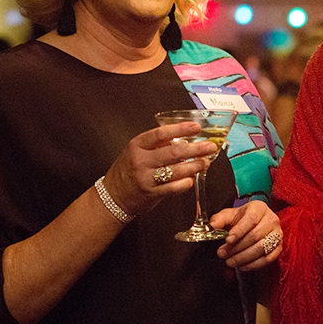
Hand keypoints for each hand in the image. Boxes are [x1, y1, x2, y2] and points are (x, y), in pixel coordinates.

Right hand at [101, 121, 220, 217]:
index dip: (181, 129)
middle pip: (173, 152)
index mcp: (137, 145)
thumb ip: (157, 145)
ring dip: (195, 166)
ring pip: (176, 170)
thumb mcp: (136, 151)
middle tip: (210, 147)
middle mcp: (141, 161)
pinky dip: (186, 183)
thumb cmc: (127, 170)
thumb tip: (183, 138)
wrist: (113, 196)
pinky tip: (193, 178)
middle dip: (195, 149)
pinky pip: (174, 187)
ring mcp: (146, 178)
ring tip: (206, 162)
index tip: (196, 127)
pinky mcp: (151, 194)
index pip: (161, 134)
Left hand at [210, 200, 280, 270]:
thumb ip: (219, 219)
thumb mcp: (229, 215)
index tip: (227, 240)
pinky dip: (254, 264)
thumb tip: (212, 226)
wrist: (255, 224)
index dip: (239, 231)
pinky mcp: (279, 247)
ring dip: (243, 257)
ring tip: (230, 261)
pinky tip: (242, 266)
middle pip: (255, 236)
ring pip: (261, 248)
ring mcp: (277, 234)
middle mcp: (271, 219)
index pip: (251, 219)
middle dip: (236, 247)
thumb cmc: (241, 219)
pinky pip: (268, 258)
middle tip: (222, 254)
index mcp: (259, 208)